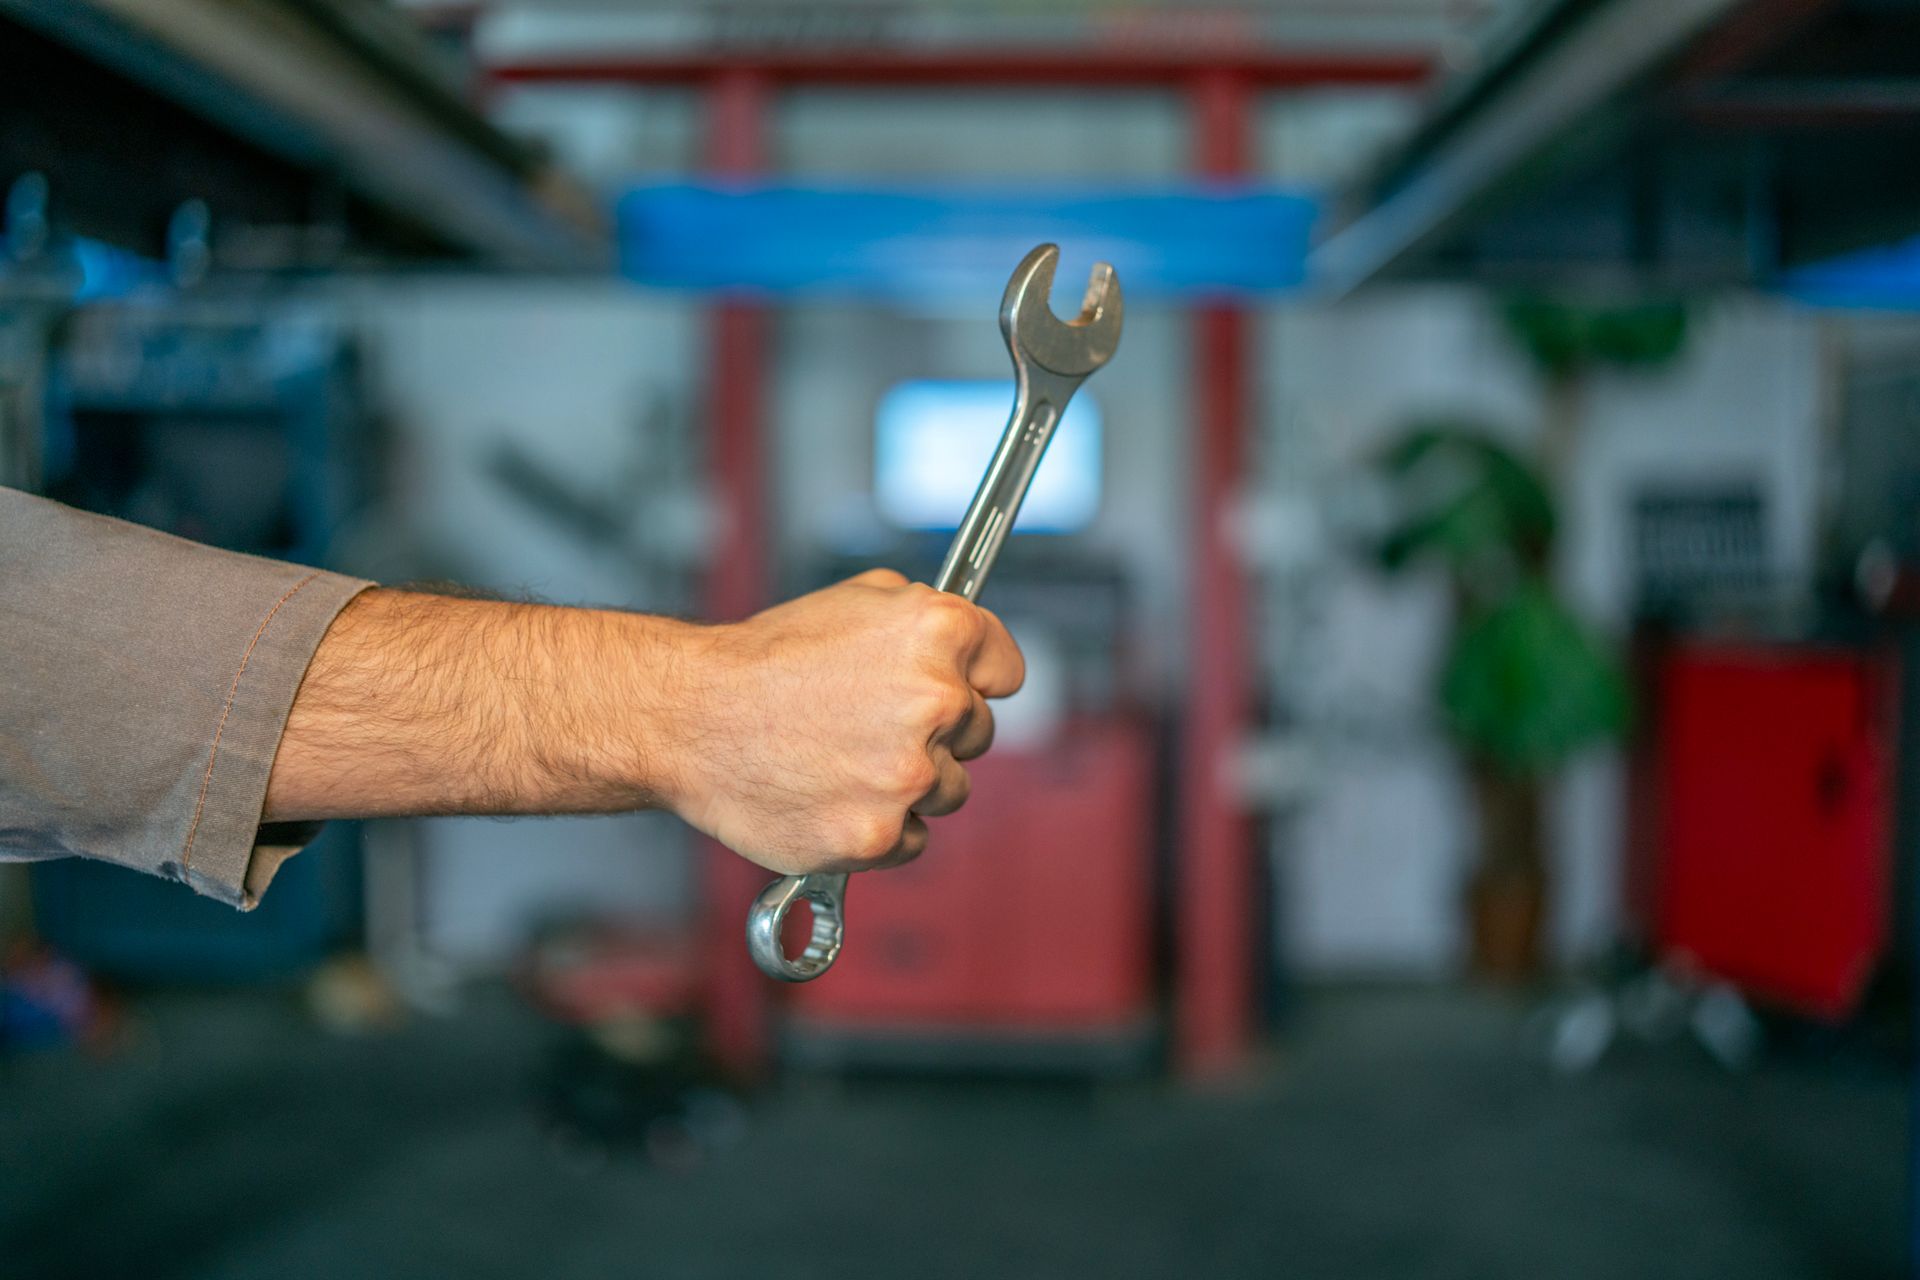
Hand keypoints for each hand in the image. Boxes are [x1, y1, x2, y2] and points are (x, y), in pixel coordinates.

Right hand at [663, 569, 1024, 875]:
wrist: (690, 717)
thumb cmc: (765, 660)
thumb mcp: (855, 599)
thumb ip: (922, 620)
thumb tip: (966, 648)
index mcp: (937, 632)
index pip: (1006, 669)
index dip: (977, 679)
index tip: (960, 689)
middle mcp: (934, 701)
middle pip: (979, 734)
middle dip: (937, 733)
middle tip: (872, 726)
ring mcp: (908, 774)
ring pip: (949, 791)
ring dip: (908, 783)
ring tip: (841, 759)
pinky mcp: (878, 835)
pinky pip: (913, 839)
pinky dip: (881, 828)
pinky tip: (834, 796)